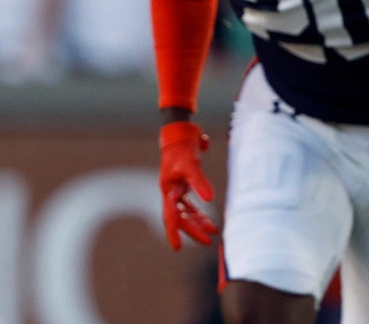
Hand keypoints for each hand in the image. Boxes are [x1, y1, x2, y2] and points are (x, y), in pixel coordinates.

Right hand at [159, 121, 217, 249]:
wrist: (180, 133)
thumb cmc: (182, 148)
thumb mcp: (190, 165)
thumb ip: (199, 182)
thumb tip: (210, 200)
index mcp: (168, 189)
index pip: (170, 216)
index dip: (173, 232)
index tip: (177, 248)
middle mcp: (171, 191)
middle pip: (180, 216)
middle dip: (192, 230)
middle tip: (206, 242)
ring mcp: (178, 188)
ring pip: (187, 211)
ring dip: (198, 221)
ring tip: (213, 231)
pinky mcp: (185, 183)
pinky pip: (191, 203)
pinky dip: (199, 211)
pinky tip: (209, 218)